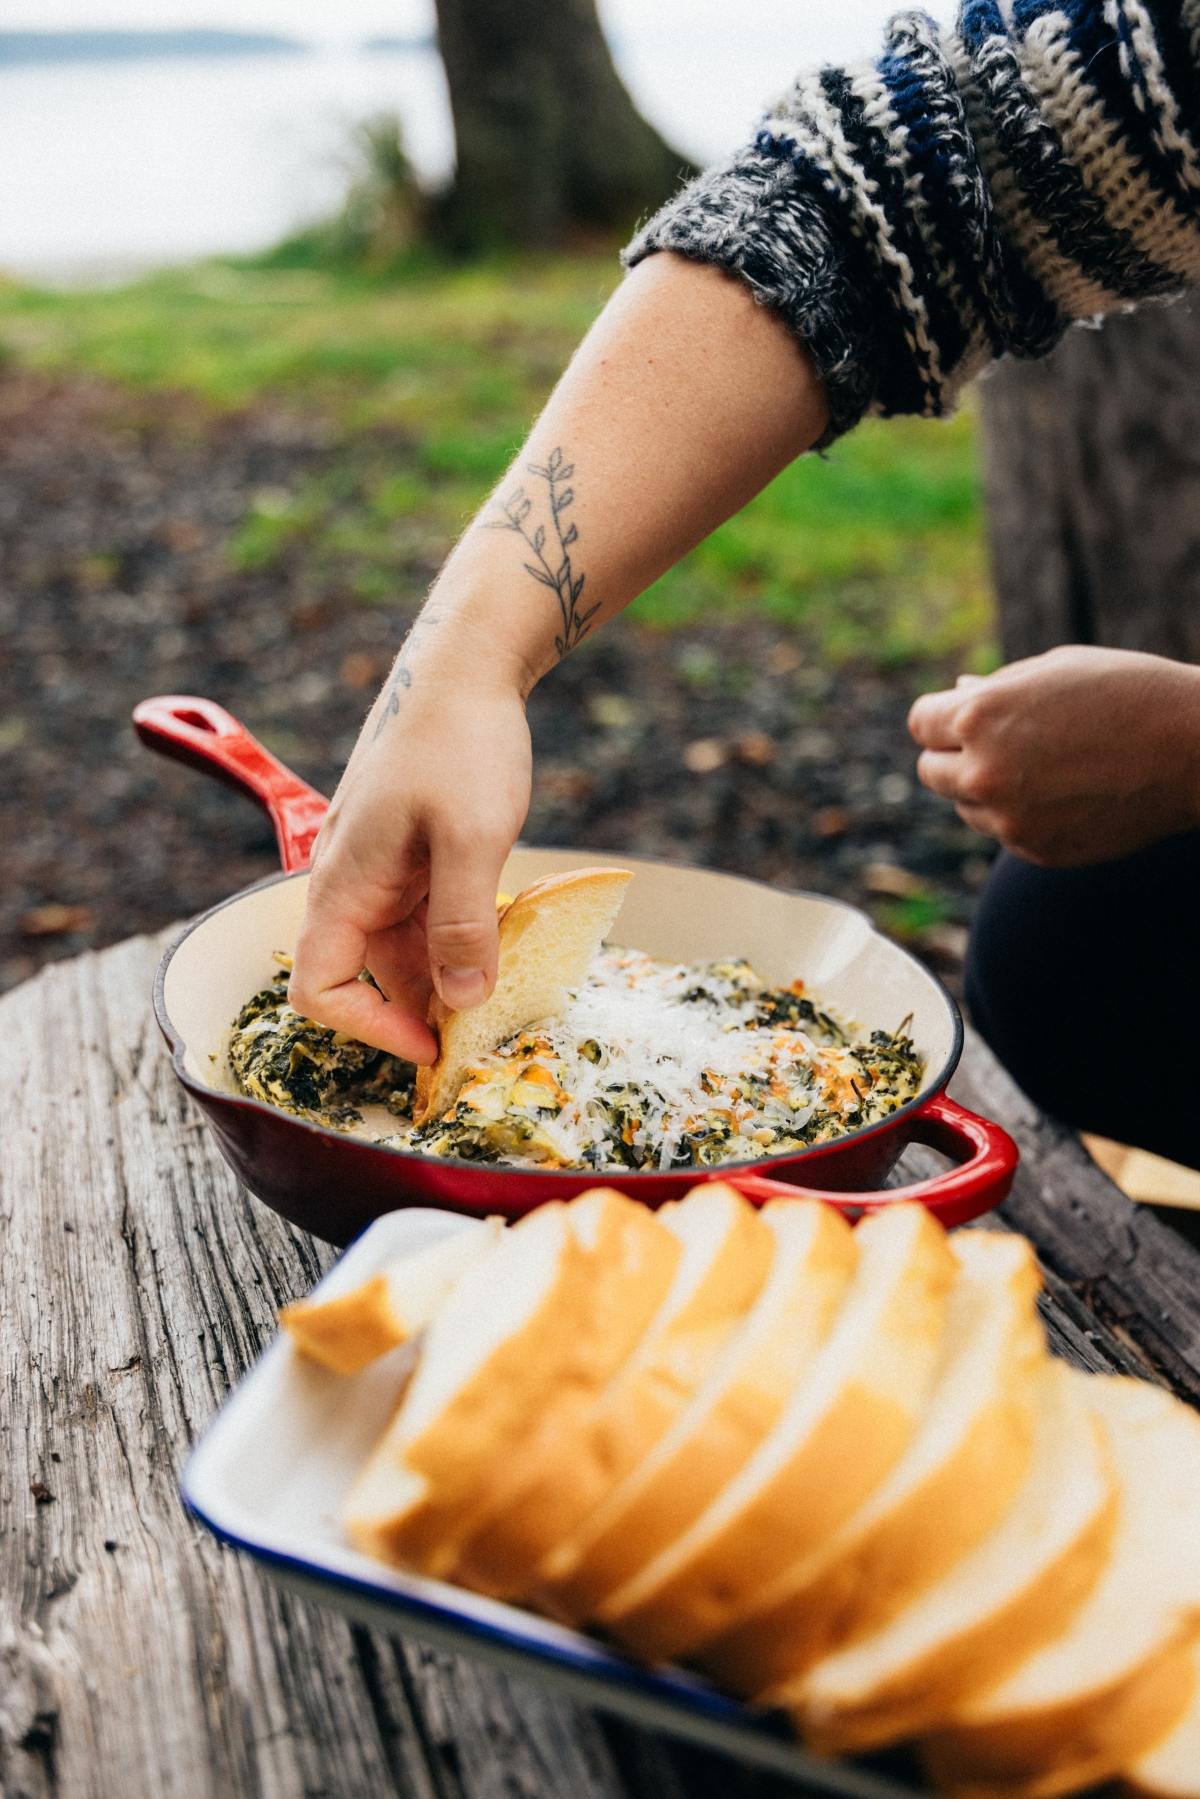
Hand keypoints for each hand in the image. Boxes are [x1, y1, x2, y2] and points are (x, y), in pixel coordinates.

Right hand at [288, 653, 531, 1060]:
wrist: (467, 665)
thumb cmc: (460, 741)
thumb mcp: (471, 840)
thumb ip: (463, 926)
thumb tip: (464, 1002)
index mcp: (342, 884)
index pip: (318, 990)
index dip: (368, 1030)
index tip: (431, 1044)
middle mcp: (350, 882)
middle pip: (366, 976)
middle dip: (421, 1008)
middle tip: (488, 1026)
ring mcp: (379, 866)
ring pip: (402, 948)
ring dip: (447, 972)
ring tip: (508, 983)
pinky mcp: (408, 852)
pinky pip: (424, 914)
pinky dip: (458, 935)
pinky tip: (506, 934)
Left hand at [908, 646, 1199, 865]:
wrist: (1194, 750)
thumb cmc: (1128, 693)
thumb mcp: (1056, 670)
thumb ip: (996, 688)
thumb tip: (956, 692)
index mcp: (980, 717)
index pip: (920, 724)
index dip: (941, 718)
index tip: (962, 718)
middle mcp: (983, 773)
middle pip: (929, 772)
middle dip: (955, 756)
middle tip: (1001, 744)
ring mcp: (1009, 819)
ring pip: (965, 807)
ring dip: (988, 789)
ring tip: (1046, 766)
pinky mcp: (1035, 850)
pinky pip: (1005, 833)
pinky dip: (1023, 816)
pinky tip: (1068, 793)